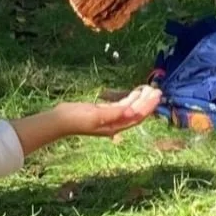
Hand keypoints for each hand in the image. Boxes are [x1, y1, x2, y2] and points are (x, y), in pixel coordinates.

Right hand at [13, 85, 162, 155]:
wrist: (58, 120)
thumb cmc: (76, 118)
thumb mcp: (96, 115)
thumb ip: (114, 113)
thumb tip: (131, 112)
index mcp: (115, 126)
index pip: (137, 117)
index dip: (148, 107)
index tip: (157, 95)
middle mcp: (114, 124)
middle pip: (136, 112)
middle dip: (147, 102)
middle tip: (156, 89)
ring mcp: (109, 118)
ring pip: (130, 108)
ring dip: (140, 99)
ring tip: (149, 89)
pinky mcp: (103, 112)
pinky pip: (121, 106)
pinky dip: (129, 99)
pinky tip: (135, 93)